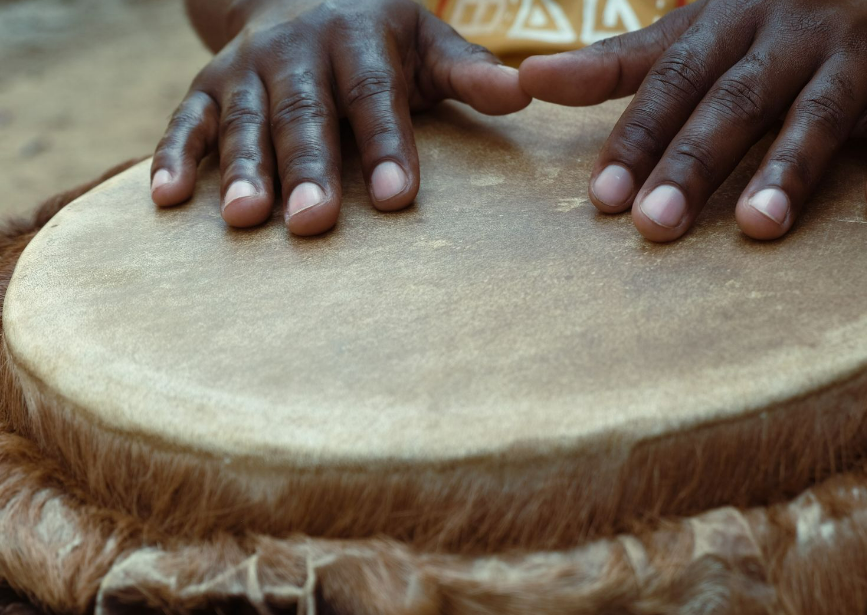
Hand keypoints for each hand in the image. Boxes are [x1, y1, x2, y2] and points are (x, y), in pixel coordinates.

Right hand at [151, 0, 529, 234]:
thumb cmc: (381, 38)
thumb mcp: (427, 41)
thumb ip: (470, 70)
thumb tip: (526, 93)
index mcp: (359, 41)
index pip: (373, 95)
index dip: (387, 144)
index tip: (399, 196)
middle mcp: (297, 52)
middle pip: (303, 113)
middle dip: (307, 168)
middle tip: (312, 221)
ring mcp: (246, 69)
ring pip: (241, 121)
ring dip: (241, 171)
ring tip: (245, 220)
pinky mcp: (205, 87)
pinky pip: (184, 121)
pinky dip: (172, 157)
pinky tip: (166, 201)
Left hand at [519, 0, 866, 241]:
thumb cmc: (773, 17)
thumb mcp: (698, 28)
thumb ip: (619, 63)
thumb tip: (528, 80)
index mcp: (728, 21)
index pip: (673, 82)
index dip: (638, 138)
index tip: (604, 198)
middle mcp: (787, 36)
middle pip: (735, 102)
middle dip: (695, 163)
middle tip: (656, 226)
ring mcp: (853, 57)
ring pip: (817, 114)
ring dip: (789, 170)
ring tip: (757, 228)